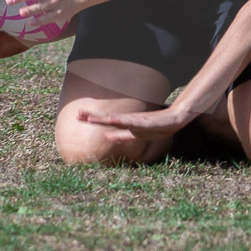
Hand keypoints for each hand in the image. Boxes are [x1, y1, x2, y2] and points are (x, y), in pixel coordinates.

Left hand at [76, 104, 193, 143]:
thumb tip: (107, 137)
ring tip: (90, 119)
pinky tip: (111, 120)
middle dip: (92, 116)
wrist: (173, 120)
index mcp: (124, 123)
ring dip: (102, 119)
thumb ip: (122, 136)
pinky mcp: (142, 122)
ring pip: (115, 119)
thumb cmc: (155, 127)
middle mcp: (127, 119)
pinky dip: (119, 121)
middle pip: (106, 118)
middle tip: (77, 114)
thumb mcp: (135, 134)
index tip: (78, 115)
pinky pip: (129, 122)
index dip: (92, 118)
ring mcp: (134, 120)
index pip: (105, 120)